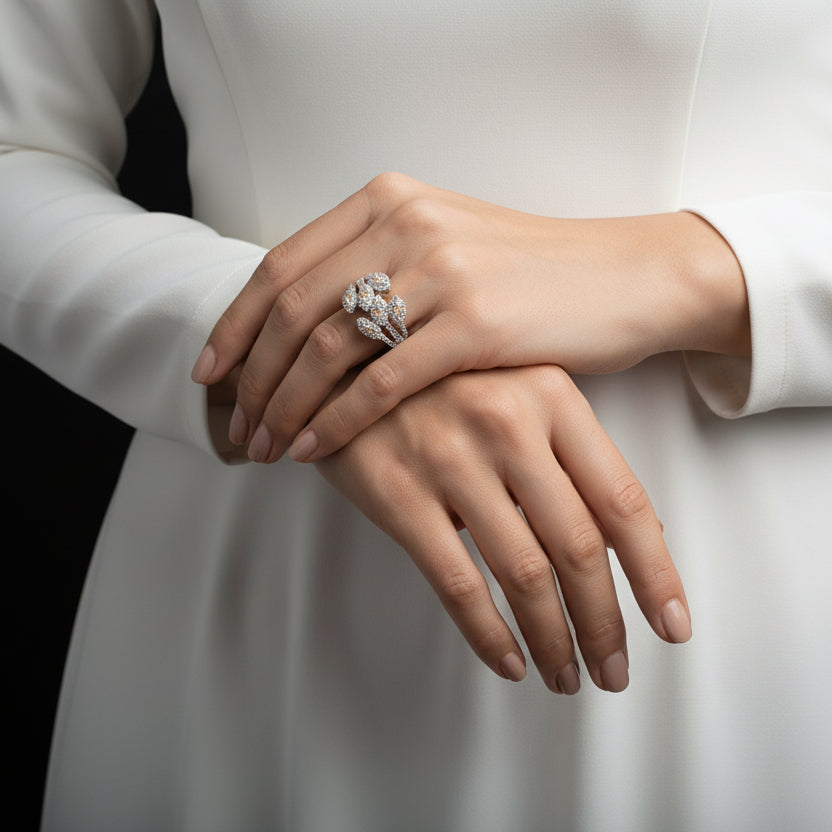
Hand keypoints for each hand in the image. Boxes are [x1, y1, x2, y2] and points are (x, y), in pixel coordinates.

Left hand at [192, 173, 748, 462]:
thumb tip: (302, 326)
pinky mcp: (477, 322)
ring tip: (264, 447)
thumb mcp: (443, 249)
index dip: (236, 325)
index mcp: (389, 201)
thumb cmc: (529, 273)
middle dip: (251, 376)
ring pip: (328, 348)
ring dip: (284, 405)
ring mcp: (442, 270)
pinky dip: (337, 420)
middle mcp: (406, 224)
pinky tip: (314, 449)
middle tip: (234, 425)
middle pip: (292, 309)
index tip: (210, 374)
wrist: (622, 277)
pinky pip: (383, 381)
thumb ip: (375, 267)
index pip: (282, 266)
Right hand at [312, 364, 690, 693]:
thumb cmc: (443, 381)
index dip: (654, 572)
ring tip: (565, 675)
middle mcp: (507, 424)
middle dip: (603, 622)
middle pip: (577, 547)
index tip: (670, 625)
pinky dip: (488, 632)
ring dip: (552, 638)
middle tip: (615, 669)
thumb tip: (634, 535)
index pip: (622, 499)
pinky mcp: (397, 491)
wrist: (346, 357)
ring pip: (521, 572)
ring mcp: (450, 457)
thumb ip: (567, 454)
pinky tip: (508, 659)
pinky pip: (455, 581)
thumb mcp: (516, 390)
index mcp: (551, 397)